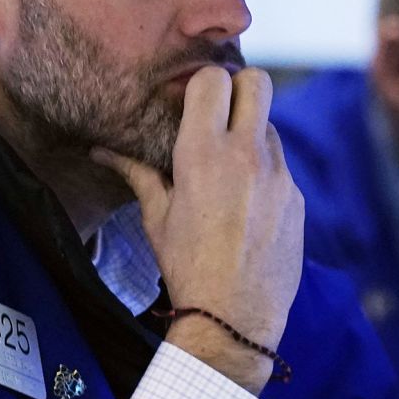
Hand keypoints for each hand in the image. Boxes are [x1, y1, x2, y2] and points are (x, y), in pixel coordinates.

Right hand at [92, 66, 303, 393]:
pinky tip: (248, 205)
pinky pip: (282, 166)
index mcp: (204, 153)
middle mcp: (247, 155)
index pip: (214, 79)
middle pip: (259, 81)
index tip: (193, 103)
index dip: (202, 85)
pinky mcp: (297, 198)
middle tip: (221, 115)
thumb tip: (100, 151)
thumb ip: (136, 173)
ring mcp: (279, 175)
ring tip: (230, 169)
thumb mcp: (156, 217)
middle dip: (240, 90)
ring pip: (271, 125)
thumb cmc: (186, 266)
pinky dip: (265, 173)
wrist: (232, 319)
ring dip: (252, 134)